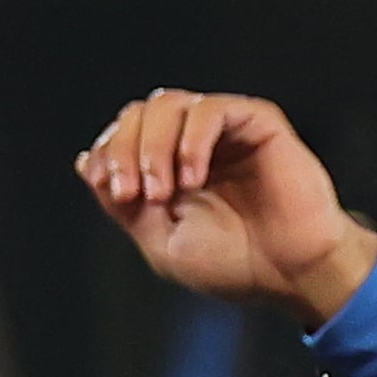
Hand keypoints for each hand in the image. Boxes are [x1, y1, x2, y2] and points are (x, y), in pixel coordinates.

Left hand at [76, 88, 369, 318]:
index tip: (115, 190)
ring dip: (153, 147)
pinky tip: (193, 179)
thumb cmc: (233, 263)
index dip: (108, 155)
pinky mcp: (256, 122)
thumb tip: (86, 162)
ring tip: (162, 192)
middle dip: (124, 150)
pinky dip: (191, 142)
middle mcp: (192, 141)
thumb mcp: (160, 241)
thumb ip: (123, 203)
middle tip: (134, 194)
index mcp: (167, 167)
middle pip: (139, 113)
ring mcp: (224, 130)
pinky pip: (210, 109)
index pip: (121, 135)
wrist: (290, 273)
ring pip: (168, 103)